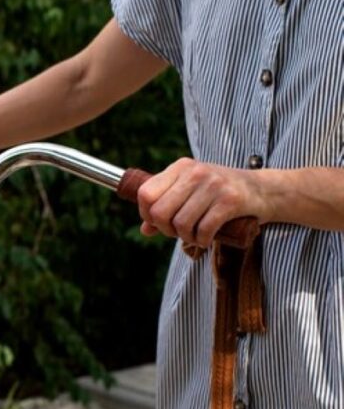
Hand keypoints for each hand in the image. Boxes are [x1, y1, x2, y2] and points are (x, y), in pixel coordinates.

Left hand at [137, 158, 268, 247]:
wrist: (264, 190)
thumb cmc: (221, 194)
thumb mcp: (191, 192)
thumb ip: (167, 206)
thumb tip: (145, 229)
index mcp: (181, 167)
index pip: (146, 193)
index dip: (147, 214)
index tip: (159, 222)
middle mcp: (195, 173)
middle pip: (159, 212)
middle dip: (166, 230)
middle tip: (178, 232)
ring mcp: (213, 185)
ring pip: (181, 223)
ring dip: (186, 237)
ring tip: (195, 236)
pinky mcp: (230, 200)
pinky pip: (204, 229)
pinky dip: (202, 240)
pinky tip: (207, 239)